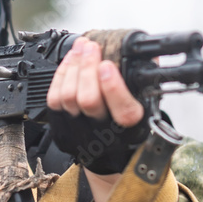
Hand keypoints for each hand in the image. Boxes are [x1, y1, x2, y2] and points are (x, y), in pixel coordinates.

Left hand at [45, 36, 147, 175]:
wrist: (110, 154)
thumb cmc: (129, 124)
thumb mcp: (145, 107)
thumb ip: (144, 84)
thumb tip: (148, 56)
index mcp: (130, 129)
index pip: (123, 112)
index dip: (113, 87)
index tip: (108, 65)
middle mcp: (103, 134)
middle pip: (88, 100)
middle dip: (87, 68)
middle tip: (91, 47)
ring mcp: (79, 132)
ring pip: (68, 97)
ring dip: (73, 67)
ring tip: (81, 47)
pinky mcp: (61, 128)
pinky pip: (54, 99)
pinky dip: (61, 75)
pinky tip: (70, 60)